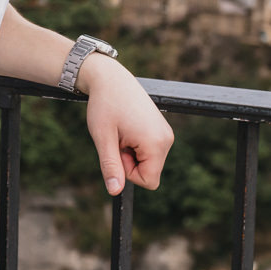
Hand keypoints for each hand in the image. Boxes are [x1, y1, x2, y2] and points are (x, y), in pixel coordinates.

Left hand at [79, 55, 173, 194]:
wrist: (110, 78)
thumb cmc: (105, 105)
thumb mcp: (103, 138)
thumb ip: (111, 166)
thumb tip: (114, 191)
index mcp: (156, 143)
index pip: (149, 181)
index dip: (128, 173)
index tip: (117, 150)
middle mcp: (167, 139)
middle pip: (149, 172)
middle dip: (129, 161)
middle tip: (117, 138)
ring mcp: (166, 134)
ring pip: (148, 161)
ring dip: (131, 152)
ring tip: (121, 131)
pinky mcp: (161, 129)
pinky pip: (149, 150)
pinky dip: (135, 145)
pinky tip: (126, 127)